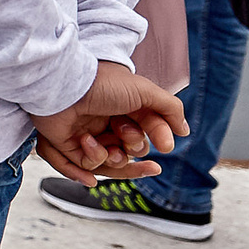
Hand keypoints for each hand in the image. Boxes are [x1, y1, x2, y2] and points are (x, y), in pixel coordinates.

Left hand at [29, 61, 187, 185]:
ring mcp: (89, 133)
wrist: (64, 87)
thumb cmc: (103, 84)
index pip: (150, 129)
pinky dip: (92, 156)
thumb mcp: (145, 92)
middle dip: (135, 147)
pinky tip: (88, 141)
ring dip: (117, 158)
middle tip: (126, 135)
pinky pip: (88, 164)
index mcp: (125, 106)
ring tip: (112, 149)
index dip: (160, 138)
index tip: (165, 145)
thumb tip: (184, 131)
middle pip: (133, 149)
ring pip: (114, 161)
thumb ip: (170, 109)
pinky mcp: (70, 146)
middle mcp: (108, 121)